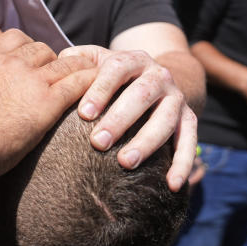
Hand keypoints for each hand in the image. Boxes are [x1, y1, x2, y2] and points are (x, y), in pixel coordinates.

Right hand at [0, 30, 96, 177]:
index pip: (13, 39)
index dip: (27, 46)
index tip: (33, 55)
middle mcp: (11, 64)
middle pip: (42, 48)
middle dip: (54, 58)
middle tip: (63, 71)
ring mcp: (32, 81)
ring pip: (66, 62)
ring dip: (79, 67)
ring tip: (92, 74)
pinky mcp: (48, 102)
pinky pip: (78, 83)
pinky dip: (92, 82)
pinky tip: (102, 88)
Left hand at [59, 46, 197, 191]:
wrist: (154, 78)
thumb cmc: (111, 77)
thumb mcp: (96, 62)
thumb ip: (76, 61)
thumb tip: (56, 66)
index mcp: (133, 60)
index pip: (117, 69)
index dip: (101, 90)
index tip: (84, 113)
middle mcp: (159, 76)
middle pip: (142, 94)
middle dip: (120, 119)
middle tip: (98, 143)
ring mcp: (176, 98)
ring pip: (166, 119)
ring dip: (147, 142)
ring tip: (126, 163)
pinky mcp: (189, 119)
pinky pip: (190, 141)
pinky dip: (183, 163)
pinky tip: (173, 185)